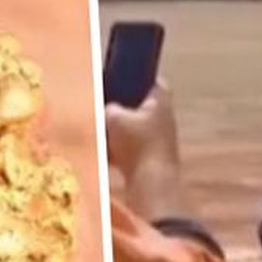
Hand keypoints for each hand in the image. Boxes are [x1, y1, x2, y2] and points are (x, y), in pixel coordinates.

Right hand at [105, 79, 185, 218]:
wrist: (151, 184)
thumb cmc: (137, 144)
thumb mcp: (112, 117)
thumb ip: (104, 107)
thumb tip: (97, 107)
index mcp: (160, 98)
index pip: (146, 77)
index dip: (130, 77)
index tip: (113, 79)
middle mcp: (163, 115)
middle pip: (136, 104)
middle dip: (117, 107)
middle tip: (99, 107)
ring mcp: (158, 138)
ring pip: (130, 128)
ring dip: (114, 131)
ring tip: (98, 133)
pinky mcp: (150, 158)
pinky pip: (129, 148)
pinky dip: (116, 150)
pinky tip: (102, 154)